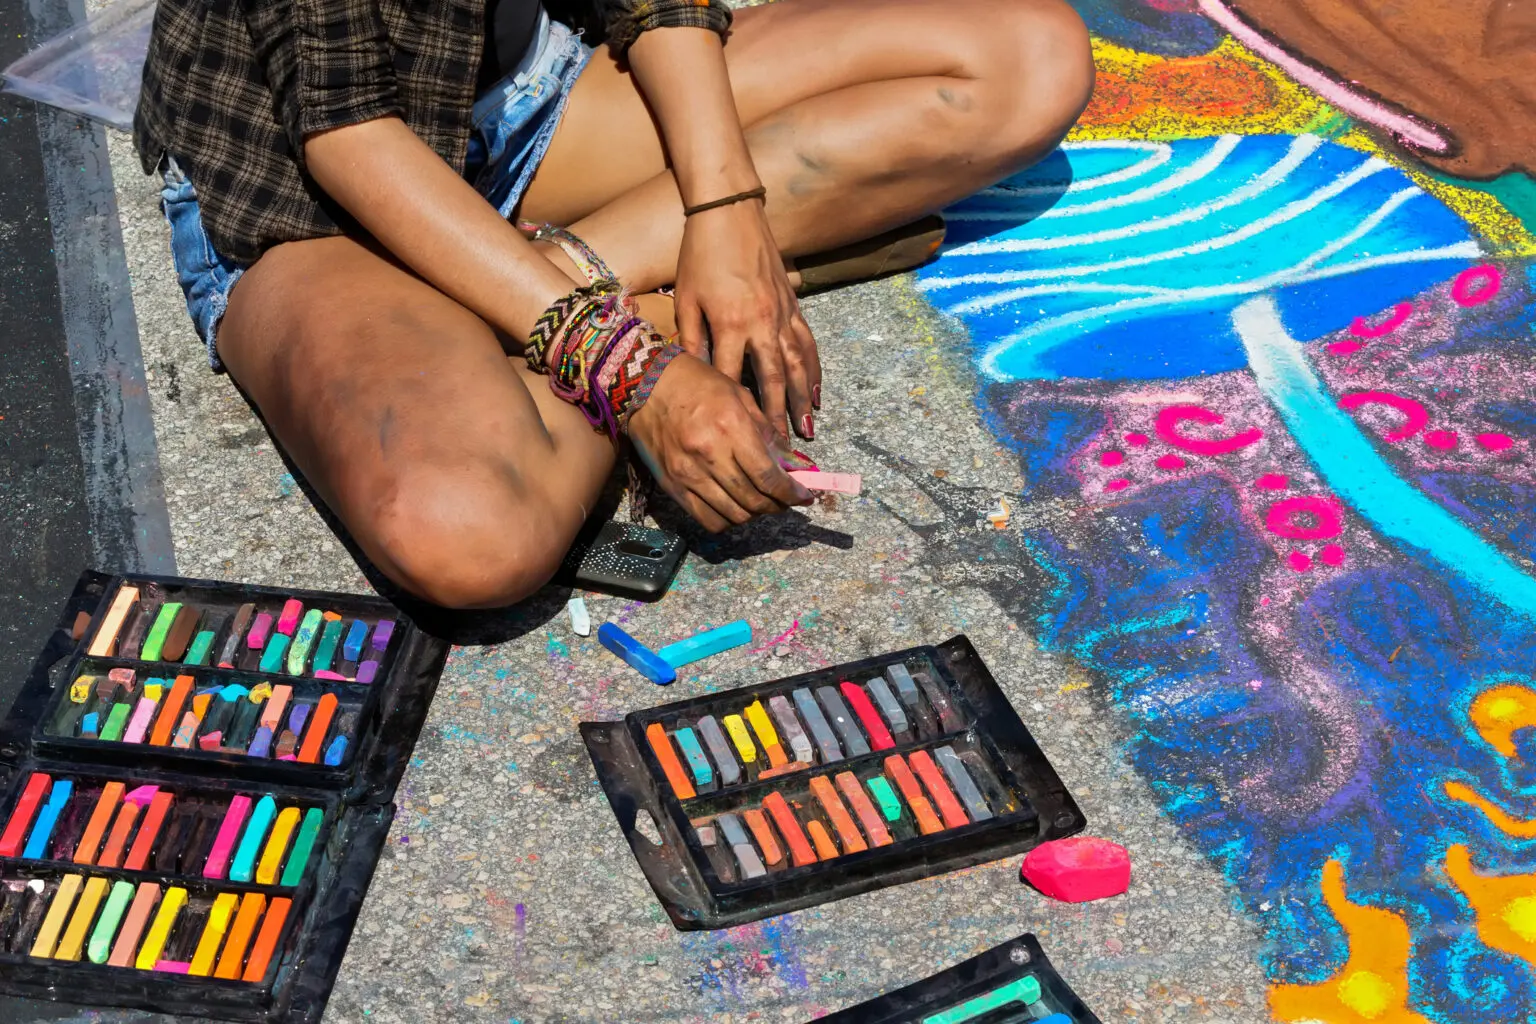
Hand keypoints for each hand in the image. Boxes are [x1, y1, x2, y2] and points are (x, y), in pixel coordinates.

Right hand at [626, 351, 812, 530]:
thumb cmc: (697, 384)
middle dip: (777, 505)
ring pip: (734, 515)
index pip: (768, 476)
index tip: (805, 497)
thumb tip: (795, 465)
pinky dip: (727, 521)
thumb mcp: (740, 397)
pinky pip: (707, 520)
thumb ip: (769, 435)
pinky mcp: (672, 488)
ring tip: (761, 501)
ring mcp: (688, 475)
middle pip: (754, 500)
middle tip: (785, 499)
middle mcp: (709, 455)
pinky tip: (734, 506)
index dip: (791, 493)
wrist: (646, 384)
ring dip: (754, 514)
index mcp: (730, 428)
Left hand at [674, 199, 821, 442]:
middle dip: (777, 417)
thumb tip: (694, 379)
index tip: (740, 440)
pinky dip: (814, 370)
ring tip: (808, 429)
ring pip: (797, 366)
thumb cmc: (700, 255)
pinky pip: (808, 344)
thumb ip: (692, 340)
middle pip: (772, 381)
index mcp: (730, 324)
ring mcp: (783, 314)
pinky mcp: (794, 305)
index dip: (737, 412)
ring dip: (802, 400)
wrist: (730, 212)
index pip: (733, 379)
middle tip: (783, 451)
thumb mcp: (687, 299)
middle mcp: (762, 324)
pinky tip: (816, 391)